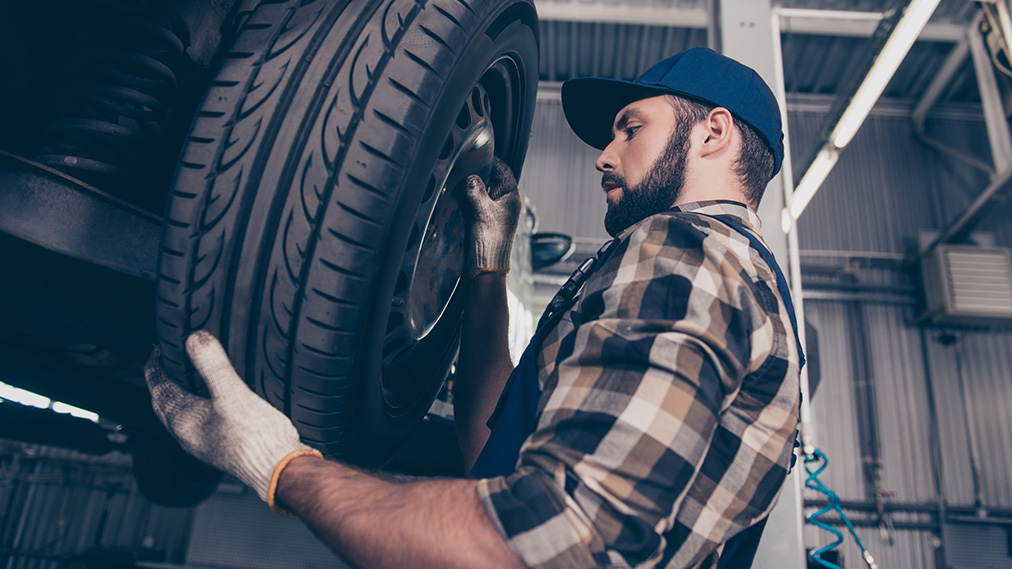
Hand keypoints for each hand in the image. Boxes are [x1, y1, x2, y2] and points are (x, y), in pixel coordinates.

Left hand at [145, 331, 318, 504]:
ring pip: (182, 415)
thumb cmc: (255, 439)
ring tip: (189, 380)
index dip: (155, 367)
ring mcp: (206, 443)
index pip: (159, 389)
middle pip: (165, 404)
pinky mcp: (223, 447)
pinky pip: (201, 422)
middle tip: (167, 363)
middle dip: (163, 382)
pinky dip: (199, 407)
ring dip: (180, 395)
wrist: (279, 469)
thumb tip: (194, 338)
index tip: (157, 350)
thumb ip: (213, 365)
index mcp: (184, 421)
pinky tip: (217, 404)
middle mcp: (189, 435)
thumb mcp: (233, 394)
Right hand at [463, 158, 520, 278]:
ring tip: (461, 180)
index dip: (492, 161)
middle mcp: (506, 203)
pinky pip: (478, 202)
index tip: (478, 153)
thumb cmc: (490, 241)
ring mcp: (496, 212)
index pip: (504, 170)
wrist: (485, 267)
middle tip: (465, 166)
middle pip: (493, 179)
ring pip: (484, 191)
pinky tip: (460, 197)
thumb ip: (476, 190)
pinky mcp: (486, 220)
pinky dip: (470, 197)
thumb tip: (471, 177)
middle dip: (480, 173)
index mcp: (511, 198)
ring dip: (473, 186)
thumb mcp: (482, 211)